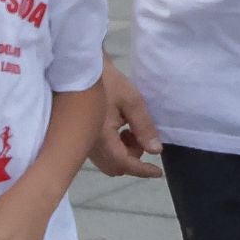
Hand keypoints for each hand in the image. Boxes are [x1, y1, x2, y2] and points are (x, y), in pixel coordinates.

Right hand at [89, 59, 162, 178]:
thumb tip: (155, 151)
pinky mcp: (82, 135)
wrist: (81, 67)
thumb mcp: (131, 101)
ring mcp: (84, 141)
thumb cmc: (107, 81)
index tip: (158, 172)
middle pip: (115, 167)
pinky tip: (118, 127)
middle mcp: (90, 145)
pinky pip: (100, 152)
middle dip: (132, 159)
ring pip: (107, 161)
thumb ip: (144, 127)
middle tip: (140, 137)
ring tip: (129, 129)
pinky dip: (114, 147)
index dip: (143, 170)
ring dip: (123, 153)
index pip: (125, 164)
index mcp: (102, 139)